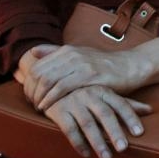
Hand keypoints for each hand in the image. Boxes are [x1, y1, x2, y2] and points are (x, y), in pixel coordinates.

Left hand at [21, 44, 145, 111]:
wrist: (130, 66)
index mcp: (67, 49)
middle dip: (31, 92)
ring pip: (47, 80)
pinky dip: (51, 99)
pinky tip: (48, 107)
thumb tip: (33, 51)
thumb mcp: (80, 54)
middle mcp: (72, 54)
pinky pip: (62, 87)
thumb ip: (57, 52)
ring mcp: (81, 63)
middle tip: (32, 104)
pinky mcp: (90, 75)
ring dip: (39, 98)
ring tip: (39, 107)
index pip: (37, 66)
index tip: (30, 96)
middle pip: (38, 74)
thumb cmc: (104, 64)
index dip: (28, 84)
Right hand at [42, 85, 150, 157]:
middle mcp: (90, 94)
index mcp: (104, 90)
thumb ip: (126, 103)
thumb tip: (150, 110)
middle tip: (123, 148)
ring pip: (88, 124)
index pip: (121, 104)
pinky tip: (87, 154)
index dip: (131, 118)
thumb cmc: (85, 93)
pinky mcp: (59, 111)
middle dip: (115, 132)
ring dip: (98, 142)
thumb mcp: (105, 95)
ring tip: (107, 157)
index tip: (139, 132)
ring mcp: (74, 102)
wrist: (52, 85)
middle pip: (105, 115)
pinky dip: (79, 143)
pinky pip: (70, 129)